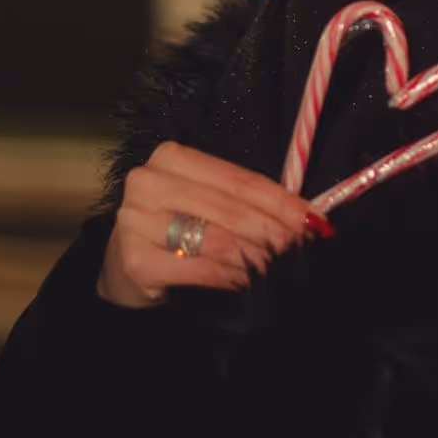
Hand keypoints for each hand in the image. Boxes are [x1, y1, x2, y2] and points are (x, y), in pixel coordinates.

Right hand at [97, 141, 326, 308]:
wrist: (126, 262)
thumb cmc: (175, 226)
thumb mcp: (205, 201)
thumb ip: (245, 201)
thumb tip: (303, 216)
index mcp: (171, 158)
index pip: (239, 180)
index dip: (280, 201)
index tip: (311, 218)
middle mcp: (149, 182)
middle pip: (230, 208)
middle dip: (272, 230)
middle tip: (298, 246)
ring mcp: (137, 220)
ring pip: (217, 239)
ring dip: (255, 256)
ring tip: (276, 265)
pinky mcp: (135, 259)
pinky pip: (199, 268)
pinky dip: (230, 276)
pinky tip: (246, 279)